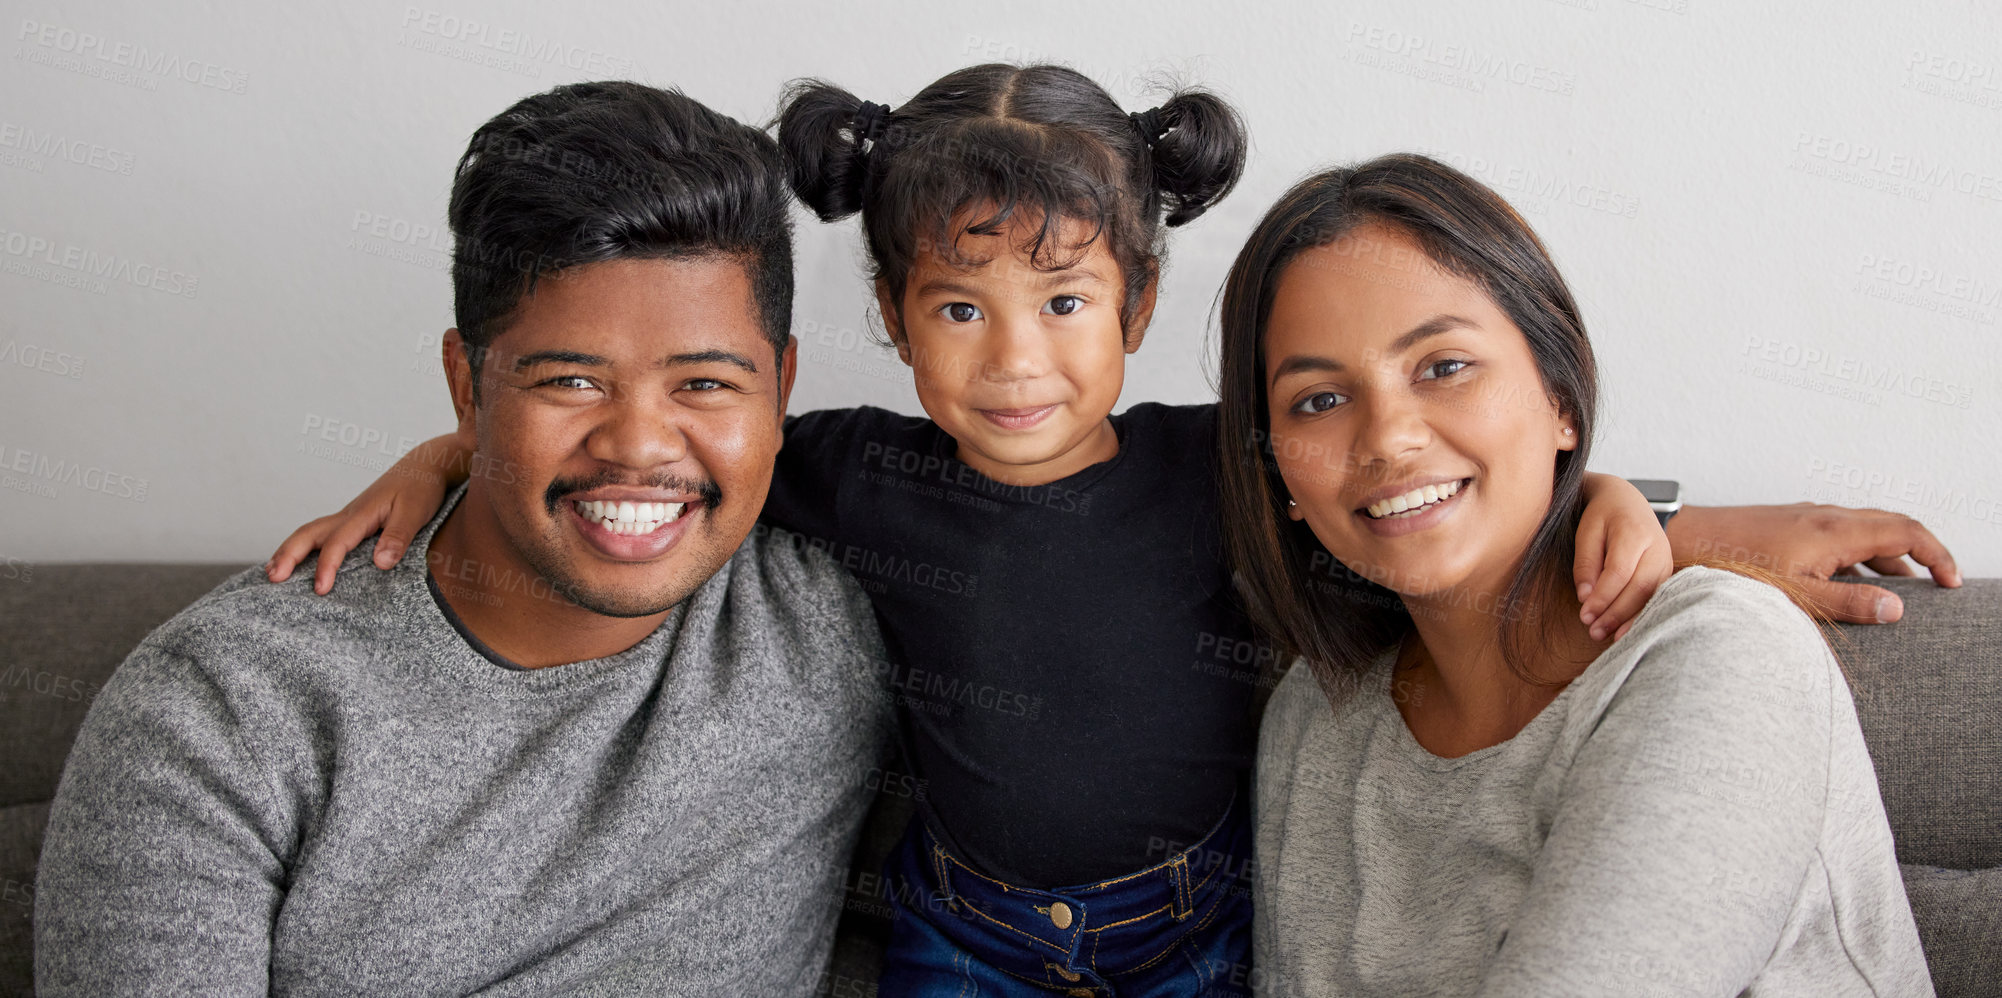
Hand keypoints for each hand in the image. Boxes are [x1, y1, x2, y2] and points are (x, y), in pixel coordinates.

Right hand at [265, 433, 469, 594]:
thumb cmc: (422, 487)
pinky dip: (305, 547)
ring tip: (273, 572)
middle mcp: (349, 515)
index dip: (327, 566)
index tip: (320, 589)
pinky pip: (323, 535)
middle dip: (288, 555)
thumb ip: (398, 536)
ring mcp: (349, 518)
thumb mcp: (416, 512)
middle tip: (272, 578)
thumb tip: (380, 564)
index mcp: (362, 514)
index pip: (337, 542)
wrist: (427, 465)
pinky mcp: (355, 521)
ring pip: (311, 532)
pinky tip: (301, 562)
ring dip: (290, 550)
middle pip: (308, 533)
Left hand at [1575, 474, 1676, 642]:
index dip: (1603, 597)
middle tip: (1593, 632)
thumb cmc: (1602, 517)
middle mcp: (1657, 548)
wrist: (1628, 502)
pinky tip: (1625, 632)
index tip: (1584, 615)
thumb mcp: (1586, 533)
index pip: (1620, 571)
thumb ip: (1586, 564)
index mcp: (1634, 532)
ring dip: (1630, 620)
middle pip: (1640, 587)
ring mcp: (1666, 561)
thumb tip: (1585, 597)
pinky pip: (1656, 598)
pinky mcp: (1666, 574)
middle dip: (1616, 613)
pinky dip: (1640, 616)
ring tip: (1607, 638)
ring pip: (1652, 596)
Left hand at [1665, 503, 1961, 623]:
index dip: (1937, 553)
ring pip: (1862, 535)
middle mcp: (1825, 516)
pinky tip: (1847, 588)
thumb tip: (1896, 609)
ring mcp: (1806, 519)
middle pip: (1889, 529)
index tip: (1952, 582)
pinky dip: (1856, 560)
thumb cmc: (1732, 566)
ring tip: (1893, 598)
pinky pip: (1837, 538)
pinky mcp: (1789, 527)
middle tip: (1933, 590)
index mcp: (1835, 529)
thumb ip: (1847, 603)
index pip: (1907, 530)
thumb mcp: (1795, 594)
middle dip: (1917, 558)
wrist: (1681, 541)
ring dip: (1885, 562)